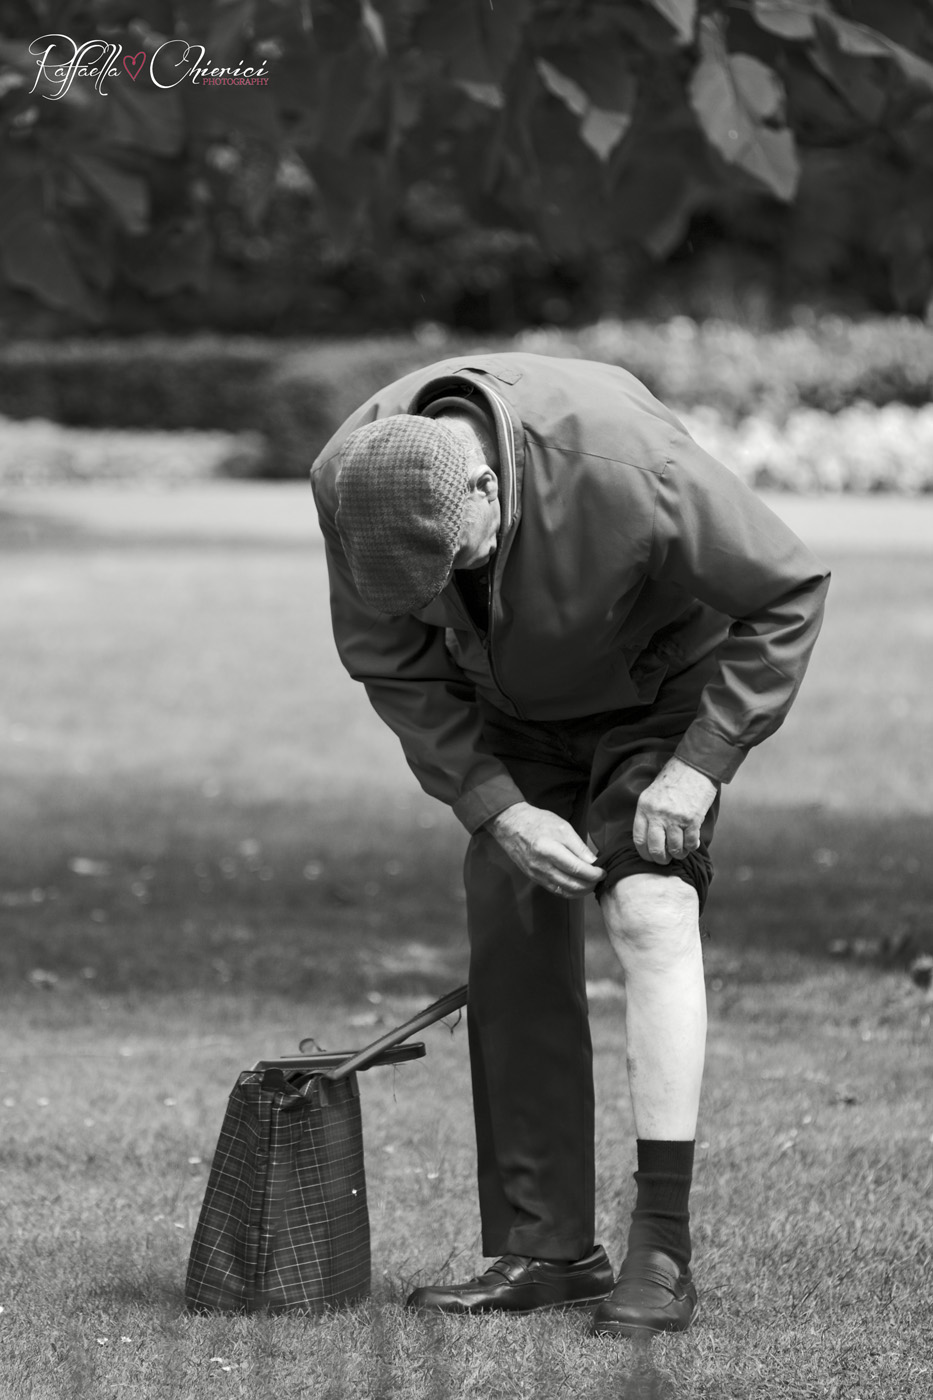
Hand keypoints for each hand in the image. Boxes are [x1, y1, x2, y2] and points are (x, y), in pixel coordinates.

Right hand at [485, 802, 604, 897]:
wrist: (511, 826)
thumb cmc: (538, 822)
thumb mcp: (562, 827)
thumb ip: (578, 846)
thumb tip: (594, 862)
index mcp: (549, 850)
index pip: (577, 869)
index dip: (593, 874)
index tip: (603, 872)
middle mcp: (542, 866)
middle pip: (572, 884)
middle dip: (590, 885)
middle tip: (599, 879)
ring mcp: (537, 875)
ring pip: (564, 891)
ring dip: (581, 891)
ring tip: (591, 884)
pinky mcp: (534, 878)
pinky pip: (555, 890)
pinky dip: (569, 891)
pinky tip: (577, 887)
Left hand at [633, 757, 717, 864]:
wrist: (694, 766)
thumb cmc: (673, 780)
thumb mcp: (651, 794)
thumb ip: (647, 814)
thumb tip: (648, 838)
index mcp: (644, 808)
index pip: (639, 840)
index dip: (644, 854)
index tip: (650, 857)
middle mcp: (658, 815)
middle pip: (656, 849)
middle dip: (661, 859)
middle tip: (666, 859)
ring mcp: (675, 818)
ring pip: (675, 849)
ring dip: (679, 854)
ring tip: (680, 850)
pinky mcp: (692, 819)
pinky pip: (690, 843)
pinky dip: (691, 847)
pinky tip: (691, 842)